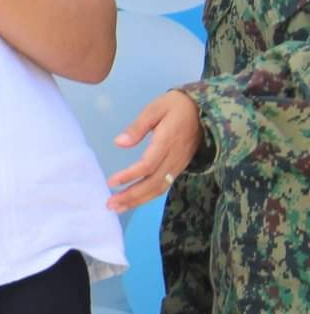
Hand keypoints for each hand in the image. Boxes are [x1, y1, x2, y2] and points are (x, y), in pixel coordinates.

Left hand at [107, 90, 202, 212]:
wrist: (205, 109)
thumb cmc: (176, 106)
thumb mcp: (155, 109)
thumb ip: (137, 127)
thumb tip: (119, 143)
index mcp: (168, 142)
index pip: (148, 165)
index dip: (130, 175)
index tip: (111, 182)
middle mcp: (175, 157)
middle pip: (153, 183)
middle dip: (131, 196)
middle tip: (109, 204)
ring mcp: (179, 164)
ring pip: (159, 188)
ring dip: (138, 200)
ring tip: (117, 207)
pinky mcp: (180, 167)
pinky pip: (164, 185)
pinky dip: (148, 196)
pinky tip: (134, 200)